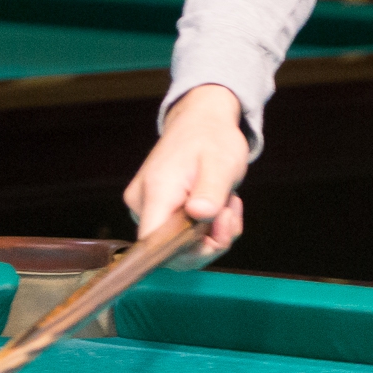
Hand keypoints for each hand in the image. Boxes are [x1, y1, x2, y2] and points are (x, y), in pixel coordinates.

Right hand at [122, 84, 248, 270]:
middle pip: (170, 251)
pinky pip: (179, 236)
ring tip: (226, 202)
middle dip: (209, 242)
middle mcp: (142, 203)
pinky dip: (205, 229)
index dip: (187, 252)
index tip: (216, 233)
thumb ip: (211, 191)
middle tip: (231, 213)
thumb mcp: (222, 162)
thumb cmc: (211, 138)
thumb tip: (200, 214)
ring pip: (178, 246)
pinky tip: (217, 205)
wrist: (201, 121)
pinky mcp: (154, 210)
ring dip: (210, 233)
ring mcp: (145, 207)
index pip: (154, 244)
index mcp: (156, 190)